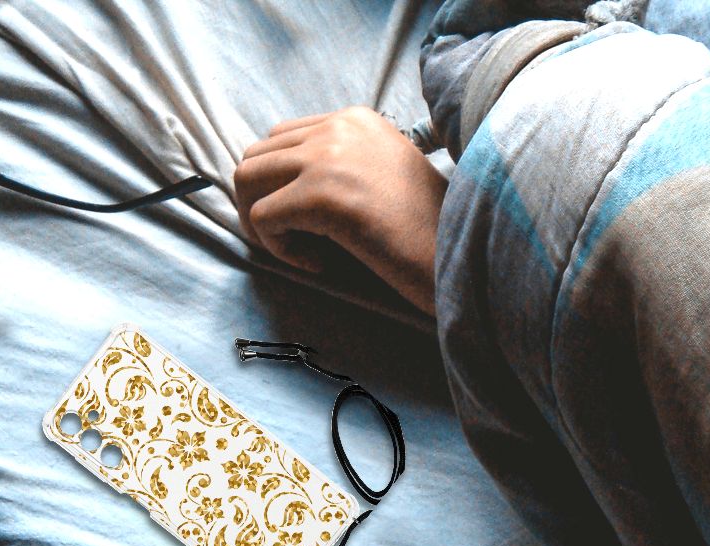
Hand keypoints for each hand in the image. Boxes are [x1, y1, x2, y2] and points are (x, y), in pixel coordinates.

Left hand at [234, 106, 447, 314]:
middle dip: (258, 202)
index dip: (277, 184)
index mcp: (355, 118)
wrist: (463, 254)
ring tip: (297, 251)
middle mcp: (338, 126)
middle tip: (288, 240)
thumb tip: (279, 187)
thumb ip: (340, 165)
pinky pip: (262, 218)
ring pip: (246, 180)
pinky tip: (318, 263)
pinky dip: (278, 249)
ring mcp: (328, 157)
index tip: (303, 222)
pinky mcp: (322, 195)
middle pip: (255, 155)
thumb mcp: (384, 174)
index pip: (280, 138)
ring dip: (261, 222)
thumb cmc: (429, 229)